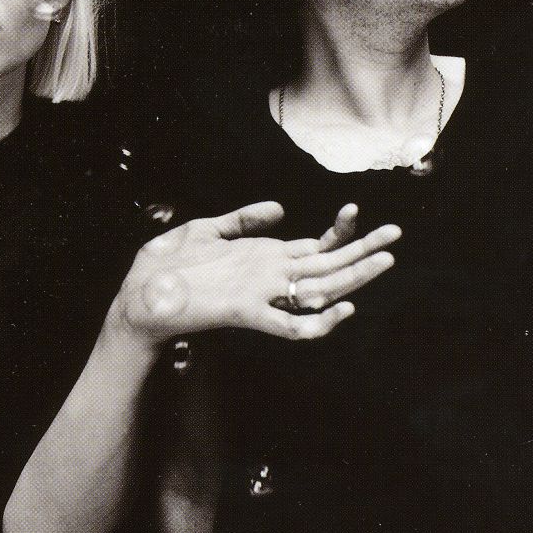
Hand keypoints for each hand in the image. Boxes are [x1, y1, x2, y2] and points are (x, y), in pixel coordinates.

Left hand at [115, 201, 399, 343]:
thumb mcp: (204, 230)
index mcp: (263, 258)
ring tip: (385, 259)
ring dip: (354, 277)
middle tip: (396, 233)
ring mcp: (261, 295)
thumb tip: (280, 208)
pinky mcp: (246, 312)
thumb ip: (242, 219)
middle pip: (327, 265)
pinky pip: (291, 324)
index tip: (356, 209)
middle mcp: (269, 276)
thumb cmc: (165, 267)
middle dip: (362, 250)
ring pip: (319, 289)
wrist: (137, 299)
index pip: (313, 246)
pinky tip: (342, 308)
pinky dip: (319, 322)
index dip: (339, 231)